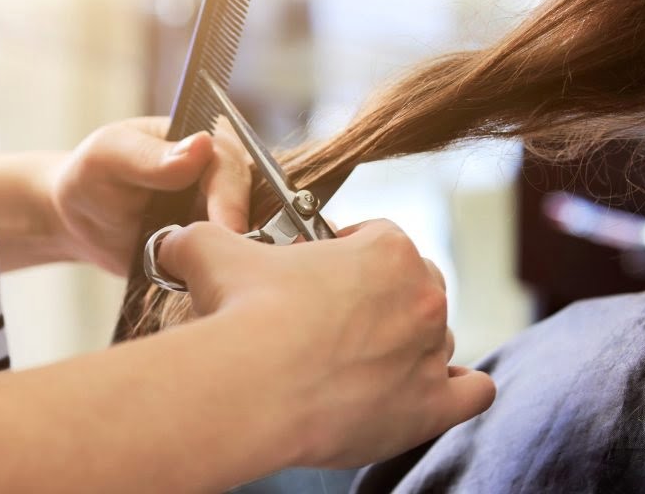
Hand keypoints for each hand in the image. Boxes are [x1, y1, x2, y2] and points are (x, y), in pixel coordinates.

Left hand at [51, 116, 250, 275]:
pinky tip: (210, 286)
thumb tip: (201, 146)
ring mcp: (226, 213)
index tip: (229, 230)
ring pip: (250, 236)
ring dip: (234, 257)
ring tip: (218, 280)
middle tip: (224, 266)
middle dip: (238, 234)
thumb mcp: (110, 157)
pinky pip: (234, 262)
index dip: (232, 200)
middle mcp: (226, 175)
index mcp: (208, 139)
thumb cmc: (92, 177)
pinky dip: (224, 275)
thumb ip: (151, 156)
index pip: (232, 167)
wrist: (82, 222)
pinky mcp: (220, 246)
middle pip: (251, 205)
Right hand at [157, 220, 495, 466]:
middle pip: (417, 285)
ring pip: (435, 339)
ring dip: (408, 343)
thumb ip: (201, 236)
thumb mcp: (214, 252)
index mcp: (387, 250)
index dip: (349, 250)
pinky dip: (456, 389)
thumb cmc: (244, 312)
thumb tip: (173, 241)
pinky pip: (471, 392)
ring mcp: (430, 352)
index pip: (381, 237)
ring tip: (361, 358)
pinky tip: (426, 388)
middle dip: (382, 295)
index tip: (322, 269)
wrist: (252, 385)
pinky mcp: (430, 407)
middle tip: (337, 316)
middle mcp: (421, 296)